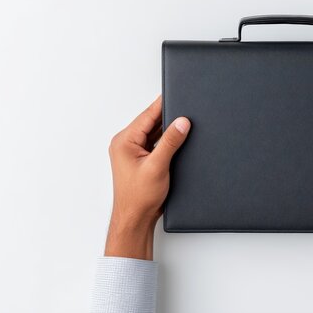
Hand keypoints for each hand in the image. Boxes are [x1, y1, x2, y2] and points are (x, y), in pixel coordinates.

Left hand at [105, 96, 189, 259]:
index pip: (147, 115)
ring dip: (169, 131)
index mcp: (124, 141)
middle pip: (152, 122)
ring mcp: (134, 152)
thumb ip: (170, 142)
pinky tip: (180, 143)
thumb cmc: (138, 198)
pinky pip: (156, 144)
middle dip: (169, 117)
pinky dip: (168, 142)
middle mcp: (127, 144)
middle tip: (187, 111)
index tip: (178, 93)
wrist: (135, 219)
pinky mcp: (142, 160)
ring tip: (186, 128)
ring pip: (155, 133)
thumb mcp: (157, 166)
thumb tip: (182, 122)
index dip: (163, 104)